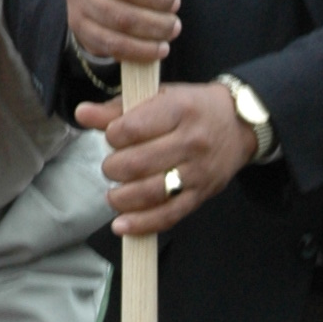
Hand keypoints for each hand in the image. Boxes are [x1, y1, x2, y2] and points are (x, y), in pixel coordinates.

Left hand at [80, 80, 258, 234]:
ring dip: (122, 198)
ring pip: (150, 192)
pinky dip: (142, 224)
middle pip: (137, 163)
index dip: (112, 136)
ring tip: (114, 194)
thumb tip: (82, 114)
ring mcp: (197, 172)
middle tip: (113, 167)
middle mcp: (191, 141)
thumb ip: (118, 108)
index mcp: (179, 109)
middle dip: (114, 168)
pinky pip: (168, 215)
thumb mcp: (159, 96)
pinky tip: (122, 225)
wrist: (239, 125)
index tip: (112, 137)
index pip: (133, 129)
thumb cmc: (193, 108)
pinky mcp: (200, 196)